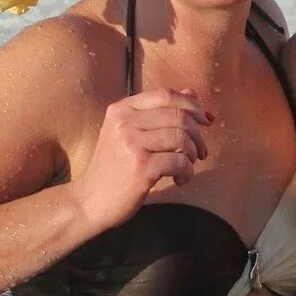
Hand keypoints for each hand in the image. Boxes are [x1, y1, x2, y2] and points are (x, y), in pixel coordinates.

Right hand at [70, 88, 212, 231]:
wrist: (90, 201)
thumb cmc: (114, 167)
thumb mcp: (130, 133)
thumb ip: (159, 112)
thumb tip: (192, 93)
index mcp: (122, 109)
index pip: (165, 95)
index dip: (191, 105)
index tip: (205, 119)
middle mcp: (124, 122)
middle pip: (178, 116)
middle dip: (198, 134)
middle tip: (200, 151)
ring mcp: (131, 144)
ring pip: (181, 137)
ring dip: (193, 154)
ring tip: (187, 166)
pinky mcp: (141, 167)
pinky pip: (179, 162)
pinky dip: (187, 171)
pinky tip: (180, 179)